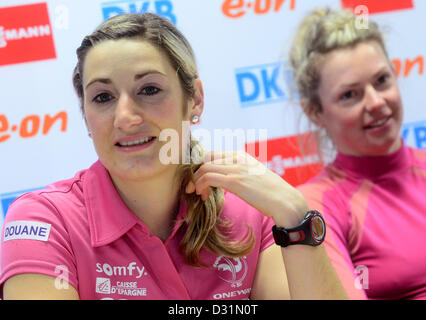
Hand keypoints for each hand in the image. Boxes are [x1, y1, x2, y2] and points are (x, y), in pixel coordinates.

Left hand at [185, 151, 309, 227]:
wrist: (285, 201)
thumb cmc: (271, 193)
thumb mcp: (253, 176)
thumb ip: (239, 172)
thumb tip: (225, 180)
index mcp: (241, 155)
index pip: (212, 154)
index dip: (201, 166)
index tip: (199, 180)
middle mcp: (237, 158)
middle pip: (205, 158)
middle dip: (194, 173)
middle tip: (192, 187)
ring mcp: (236, 169)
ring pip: (204, 168)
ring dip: (196, 182)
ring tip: (198, 194)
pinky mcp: (235, 181)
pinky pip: (208, 178)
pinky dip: (201, 186)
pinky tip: (204, 196)